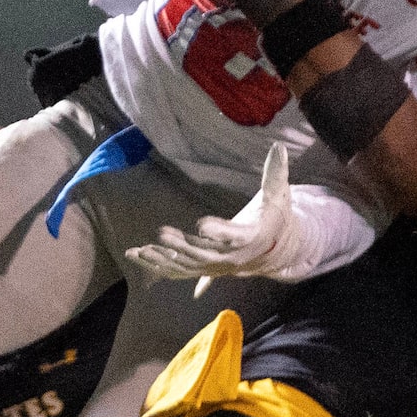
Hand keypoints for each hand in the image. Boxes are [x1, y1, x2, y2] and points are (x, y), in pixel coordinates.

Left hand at [127, 144, 328, 287]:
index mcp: (249, 237)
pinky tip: (137, 255)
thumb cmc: (274, 218)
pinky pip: (179, 270)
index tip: (202, 225)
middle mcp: (231, 257)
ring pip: (186, 266)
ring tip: (141, 251)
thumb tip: (278, 146)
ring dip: (163, 259)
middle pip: (204, 255)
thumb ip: (276, 172)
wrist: (276, 251)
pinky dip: (158, 264)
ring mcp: (216, 266)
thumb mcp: (279, 195)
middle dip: (182, 246)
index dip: (219, 232)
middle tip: (162, 234)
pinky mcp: (204, 269)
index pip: (234, 236)